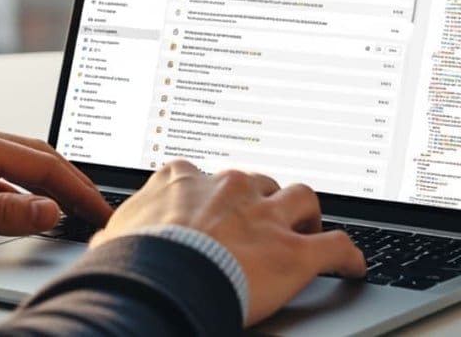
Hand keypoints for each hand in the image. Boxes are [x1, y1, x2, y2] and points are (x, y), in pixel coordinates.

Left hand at [0, 123, 110, 251]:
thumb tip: (48, 210)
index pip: (42, 163)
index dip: (77, 189)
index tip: (100, 210)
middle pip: (33, 154)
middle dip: (68, 180)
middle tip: (94, 206)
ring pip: (12, 160)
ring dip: (42, 182)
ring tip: (65, 206)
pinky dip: (13, 186)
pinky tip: (17, 205)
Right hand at [91, 160, 365, 326]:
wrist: (160, 283)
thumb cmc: (132, 264)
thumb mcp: (115, 236)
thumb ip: (123, 229)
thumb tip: (108, 242)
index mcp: (184, 179)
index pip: (206, 176)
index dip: (214, 194)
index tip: (216, 206)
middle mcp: (230, 187)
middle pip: (258, 183)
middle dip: (262, 200)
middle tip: (262, 221)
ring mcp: (265, 217)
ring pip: (301, 199)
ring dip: (306, 214)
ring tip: (308, 228)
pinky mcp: (294, 252)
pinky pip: (335, 246)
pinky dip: (347, 255)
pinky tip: (352, 265)